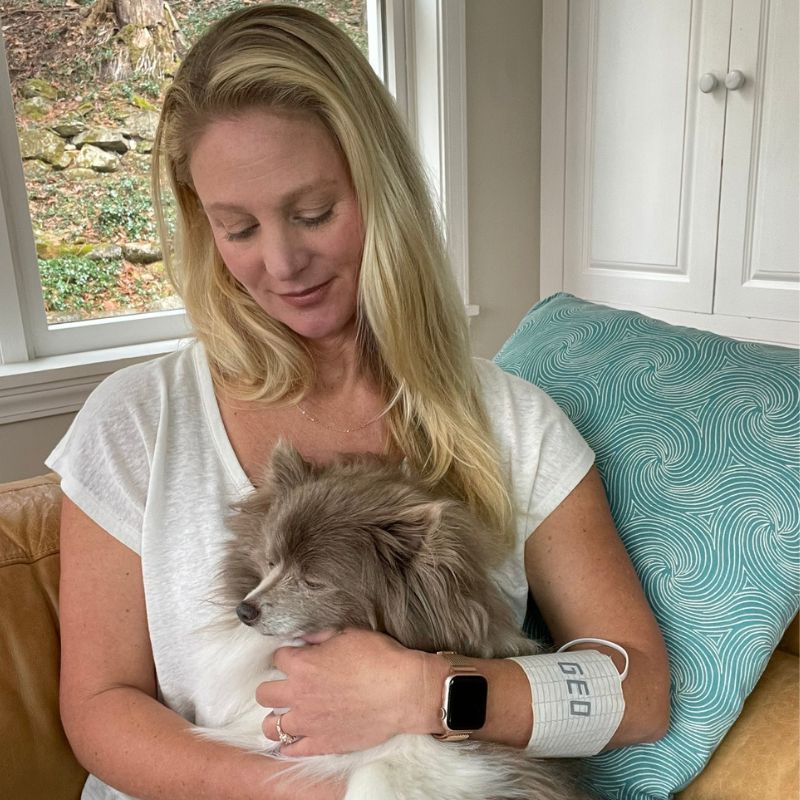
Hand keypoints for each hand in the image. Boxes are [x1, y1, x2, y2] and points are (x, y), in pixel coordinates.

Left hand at [256, 628, 434, 755]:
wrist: (403, 691)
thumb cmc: (379, 658)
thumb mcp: (349, 634)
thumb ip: (320, 636)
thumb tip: (304, 638)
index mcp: (303, 664)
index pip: (278, 658)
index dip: (288, 655)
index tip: (297, 657)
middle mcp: (299, 694)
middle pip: (264, 693)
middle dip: (272, 687)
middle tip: (287, 686)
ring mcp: (308, 722)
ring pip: (271, 726)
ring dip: (275, 718)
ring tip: (286, 714)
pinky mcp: (322, 744)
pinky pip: (291, 750)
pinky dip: (287, 746)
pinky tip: (291, 741)